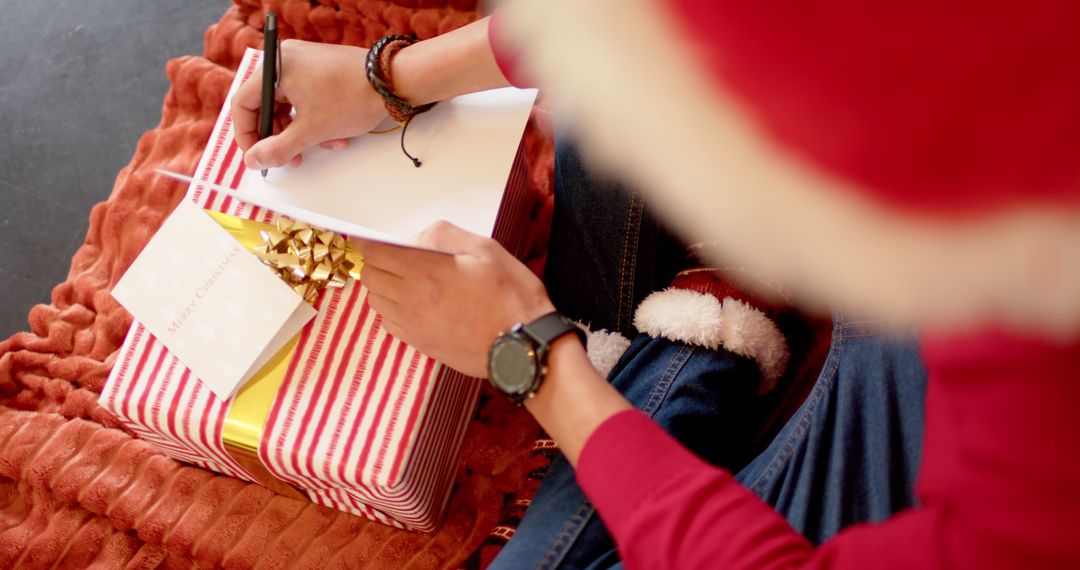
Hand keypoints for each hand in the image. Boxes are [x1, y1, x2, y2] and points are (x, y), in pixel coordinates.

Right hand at [230, 39, 387, 169]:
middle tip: (289, 158)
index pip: (242, 103)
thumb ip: (277, 148)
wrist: (394, 83)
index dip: (246, 134)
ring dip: (300, 133)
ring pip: (288, 106)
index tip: (257, 156)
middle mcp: (287, 60)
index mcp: (276, 66)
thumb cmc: (353, 98)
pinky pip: (305, 99)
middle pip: (266, 105)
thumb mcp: (311, 131)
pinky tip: (335, 137)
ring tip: (320, 148)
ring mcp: (304, 64)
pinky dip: (314, 121)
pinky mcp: (321, 71)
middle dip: (279, 137)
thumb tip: (253, 161)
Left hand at [354, 221, 554, 377]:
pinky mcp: (420, 345)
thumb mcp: (485, 250)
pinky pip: (390, 324)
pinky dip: (392, 310)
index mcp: (424, 272)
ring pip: (376, 302)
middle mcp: (411, 300)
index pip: (375, 254)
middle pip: (370, 277)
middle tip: (393, 257)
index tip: (367, 239)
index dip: (368, 243)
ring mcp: (413, 326)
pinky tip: (413, 305)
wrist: (522, 346)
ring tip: (405, 281)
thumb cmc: (510, 296)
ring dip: (382, 287)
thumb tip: (417, 238)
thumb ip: (445, 236)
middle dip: (375, 263)